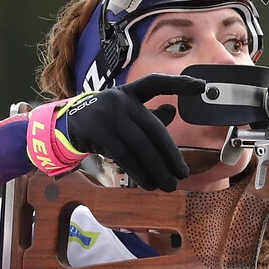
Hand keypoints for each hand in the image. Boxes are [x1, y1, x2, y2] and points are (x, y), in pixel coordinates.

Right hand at [65, 73, 204, 191]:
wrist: (66, 126)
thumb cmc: (105, 120)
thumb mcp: (126, 113)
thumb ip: (149, 115)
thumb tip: (173, 111)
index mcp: (130, 91)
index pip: (157, 83)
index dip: (179, 84)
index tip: (202, 86)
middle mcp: (120, 99)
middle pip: (153, 129)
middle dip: (170, 155)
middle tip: (183, 174)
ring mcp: (107, 114)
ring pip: (140, 146)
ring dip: (156, 169)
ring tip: (168, 186)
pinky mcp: (97, 132)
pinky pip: (124, 156)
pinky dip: (139, 172)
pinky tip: (148, 184)